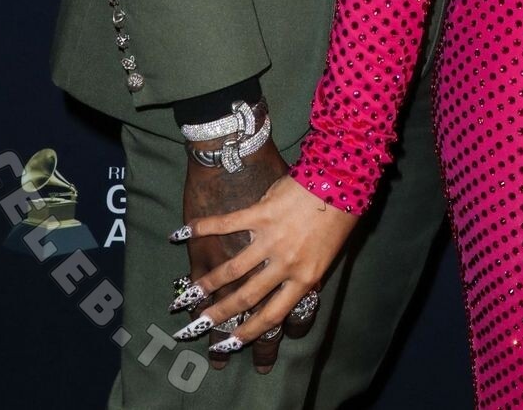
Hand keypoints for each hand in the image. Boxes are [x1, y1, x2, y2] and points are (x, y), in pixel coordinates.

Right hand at [175, 173, 358, 352]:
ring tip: (184, 298)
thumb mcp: (328, 254)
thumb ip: (304, 275)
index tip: (227, 345)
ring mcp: (270, 238)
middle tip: (193, 329)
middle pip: (245, 298)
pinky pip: (225, 224)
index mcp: (305, 277)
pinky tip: (181, 235)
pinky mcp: (260, 212)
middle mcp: (285, 263)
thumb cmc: (340, 214)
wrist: (342, 176)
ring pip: (231, 270)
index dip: (247, 333)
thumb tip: (289, 294)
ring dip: (204, 285)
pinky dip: (201, 229)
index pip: (271, 315)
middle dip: (216, 316)